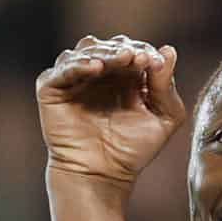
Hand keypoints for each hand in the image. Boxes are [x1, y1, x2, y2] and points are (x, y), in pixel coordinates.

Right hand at [36, 34, 184, 188]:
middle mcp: (100, 72)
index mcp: (126, 75)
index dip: (145, 52)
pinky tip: (96, 68)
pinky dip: (78, 64)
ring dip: (105, 51)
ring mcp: (75, 78)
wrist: (102, 175)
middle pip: (111, 45)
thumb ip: (166, 86)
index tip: (154, 63)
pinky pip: (63, 69)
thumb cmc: (133, 150)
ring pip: (87, 49)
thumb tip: (169, 50)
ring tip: (122, 59)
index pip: (135, 50)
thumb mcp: (163, 117)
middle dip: (126, 49)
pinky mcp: (52, 89)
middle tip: (138, 58)